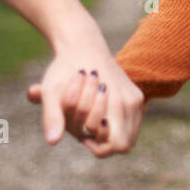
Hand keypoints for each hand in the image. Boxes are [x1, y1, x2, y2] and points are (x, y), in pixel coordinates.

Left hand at [26, 40, 146, 157]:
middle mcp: (132, 101)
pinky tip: (97, 112)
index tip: (82, 132)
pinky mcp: (136, 96)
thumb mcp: (52, 92)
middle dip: (103, 140)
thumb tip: (52, 141)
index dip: (99, 145)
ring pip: (129, 136)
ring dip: (109, 133)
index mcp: (117, 101)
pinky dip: (114, 125)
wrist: (81, 45)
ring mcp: (136, 99)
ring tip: (90, 117)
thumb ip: (52, 117)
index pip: (119, 145)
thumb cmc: (64, 68)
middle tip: (84, 125)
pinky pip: (130, 125)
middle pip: (125, 144)